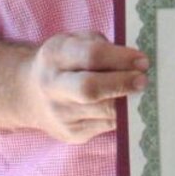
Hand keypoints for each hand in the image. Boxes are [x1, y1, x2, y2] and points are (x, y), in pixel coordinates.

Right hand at [20, 31, 148, 143]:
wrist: (31, 93)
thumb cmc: (64, 61)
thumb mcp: (75, 41)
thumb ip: (100, 45)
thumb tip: (134, 60)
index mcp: (56, 55)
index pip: (90, 56)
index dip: (120, 58)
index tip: (143, 60)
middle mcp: (53, 86)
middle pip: (90, 89)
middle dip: (121, 84)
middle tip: (143, 81)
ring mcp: (61, 114)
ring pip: (102, 112)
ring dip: (128, 102)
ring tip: (141, 93)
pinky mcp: (72, 134)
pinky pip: (105, 126)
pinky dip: (122, 116)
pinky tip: (130, 106)